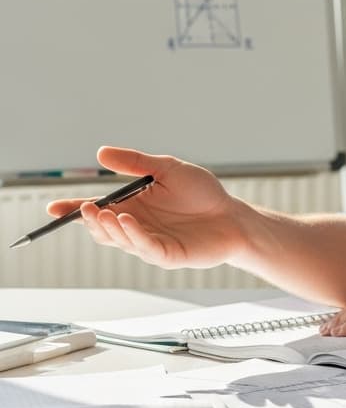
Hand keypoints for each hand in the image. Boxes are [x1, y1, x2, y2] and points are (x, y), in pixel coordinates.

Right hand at [46, 145, 240, 268]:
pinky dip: (132, 235)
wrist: (232, 215)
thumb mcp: (167, 169)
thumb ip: (135, 162)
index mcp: (133, 206)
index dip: (73, 210)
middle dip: (88, 220)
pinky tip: (127, 221)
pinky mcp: (166, 254)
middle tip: (83, 208)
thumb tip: (101, 152)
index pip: (96, 209)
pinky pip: (144, 247)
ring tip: (102, 212)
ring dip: (107, 227)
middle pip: (101, 228)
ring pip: (119, 239)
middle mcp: (137, 226)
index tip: (53, 208)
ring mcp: (150, 242)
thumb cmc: (202, 193)